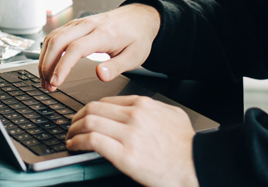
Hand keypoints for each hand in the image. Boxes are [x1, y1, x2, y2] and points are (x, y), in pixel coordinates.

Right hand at [38, 3, 160, 91]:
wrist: (140, 17)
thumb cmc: (137, 36)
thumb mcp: (134, 56)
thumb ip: (116, 67)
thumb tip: (100, 75)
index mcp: (103, 34)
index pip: (75, 49)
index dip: (62, 67)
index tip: (56, 82)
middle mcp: (88, 25)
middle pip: (57, 41)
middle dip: (47, 65)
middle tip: (48, 85)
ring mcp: (80, 23)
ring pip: (53, 37)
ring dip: (45, 59)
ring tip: (46, 80)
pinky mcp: (75, 25)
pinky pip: (55, 35)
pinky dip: (48, 51)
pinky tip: (48, 65)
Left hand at [66, 95, 198, 186]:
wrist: (197, 166)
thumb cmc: (187, 147)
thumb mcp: (172, 116)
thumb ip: (154, 109)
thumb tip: (140, 108)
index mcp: (144, 105)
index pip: (106, 102)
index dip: (90, 110)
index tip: (85, 117)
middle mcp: (134, 116)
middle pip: (93, 109)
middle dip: (77, 118)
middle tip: (72, 126)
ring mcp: (129, 135)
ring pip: (89, 122)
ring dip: (73, 129)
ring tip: (70, 137)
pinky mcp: (124, 155)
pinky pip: (91, 141)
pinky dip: (77, 141)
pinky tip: (74, 145)